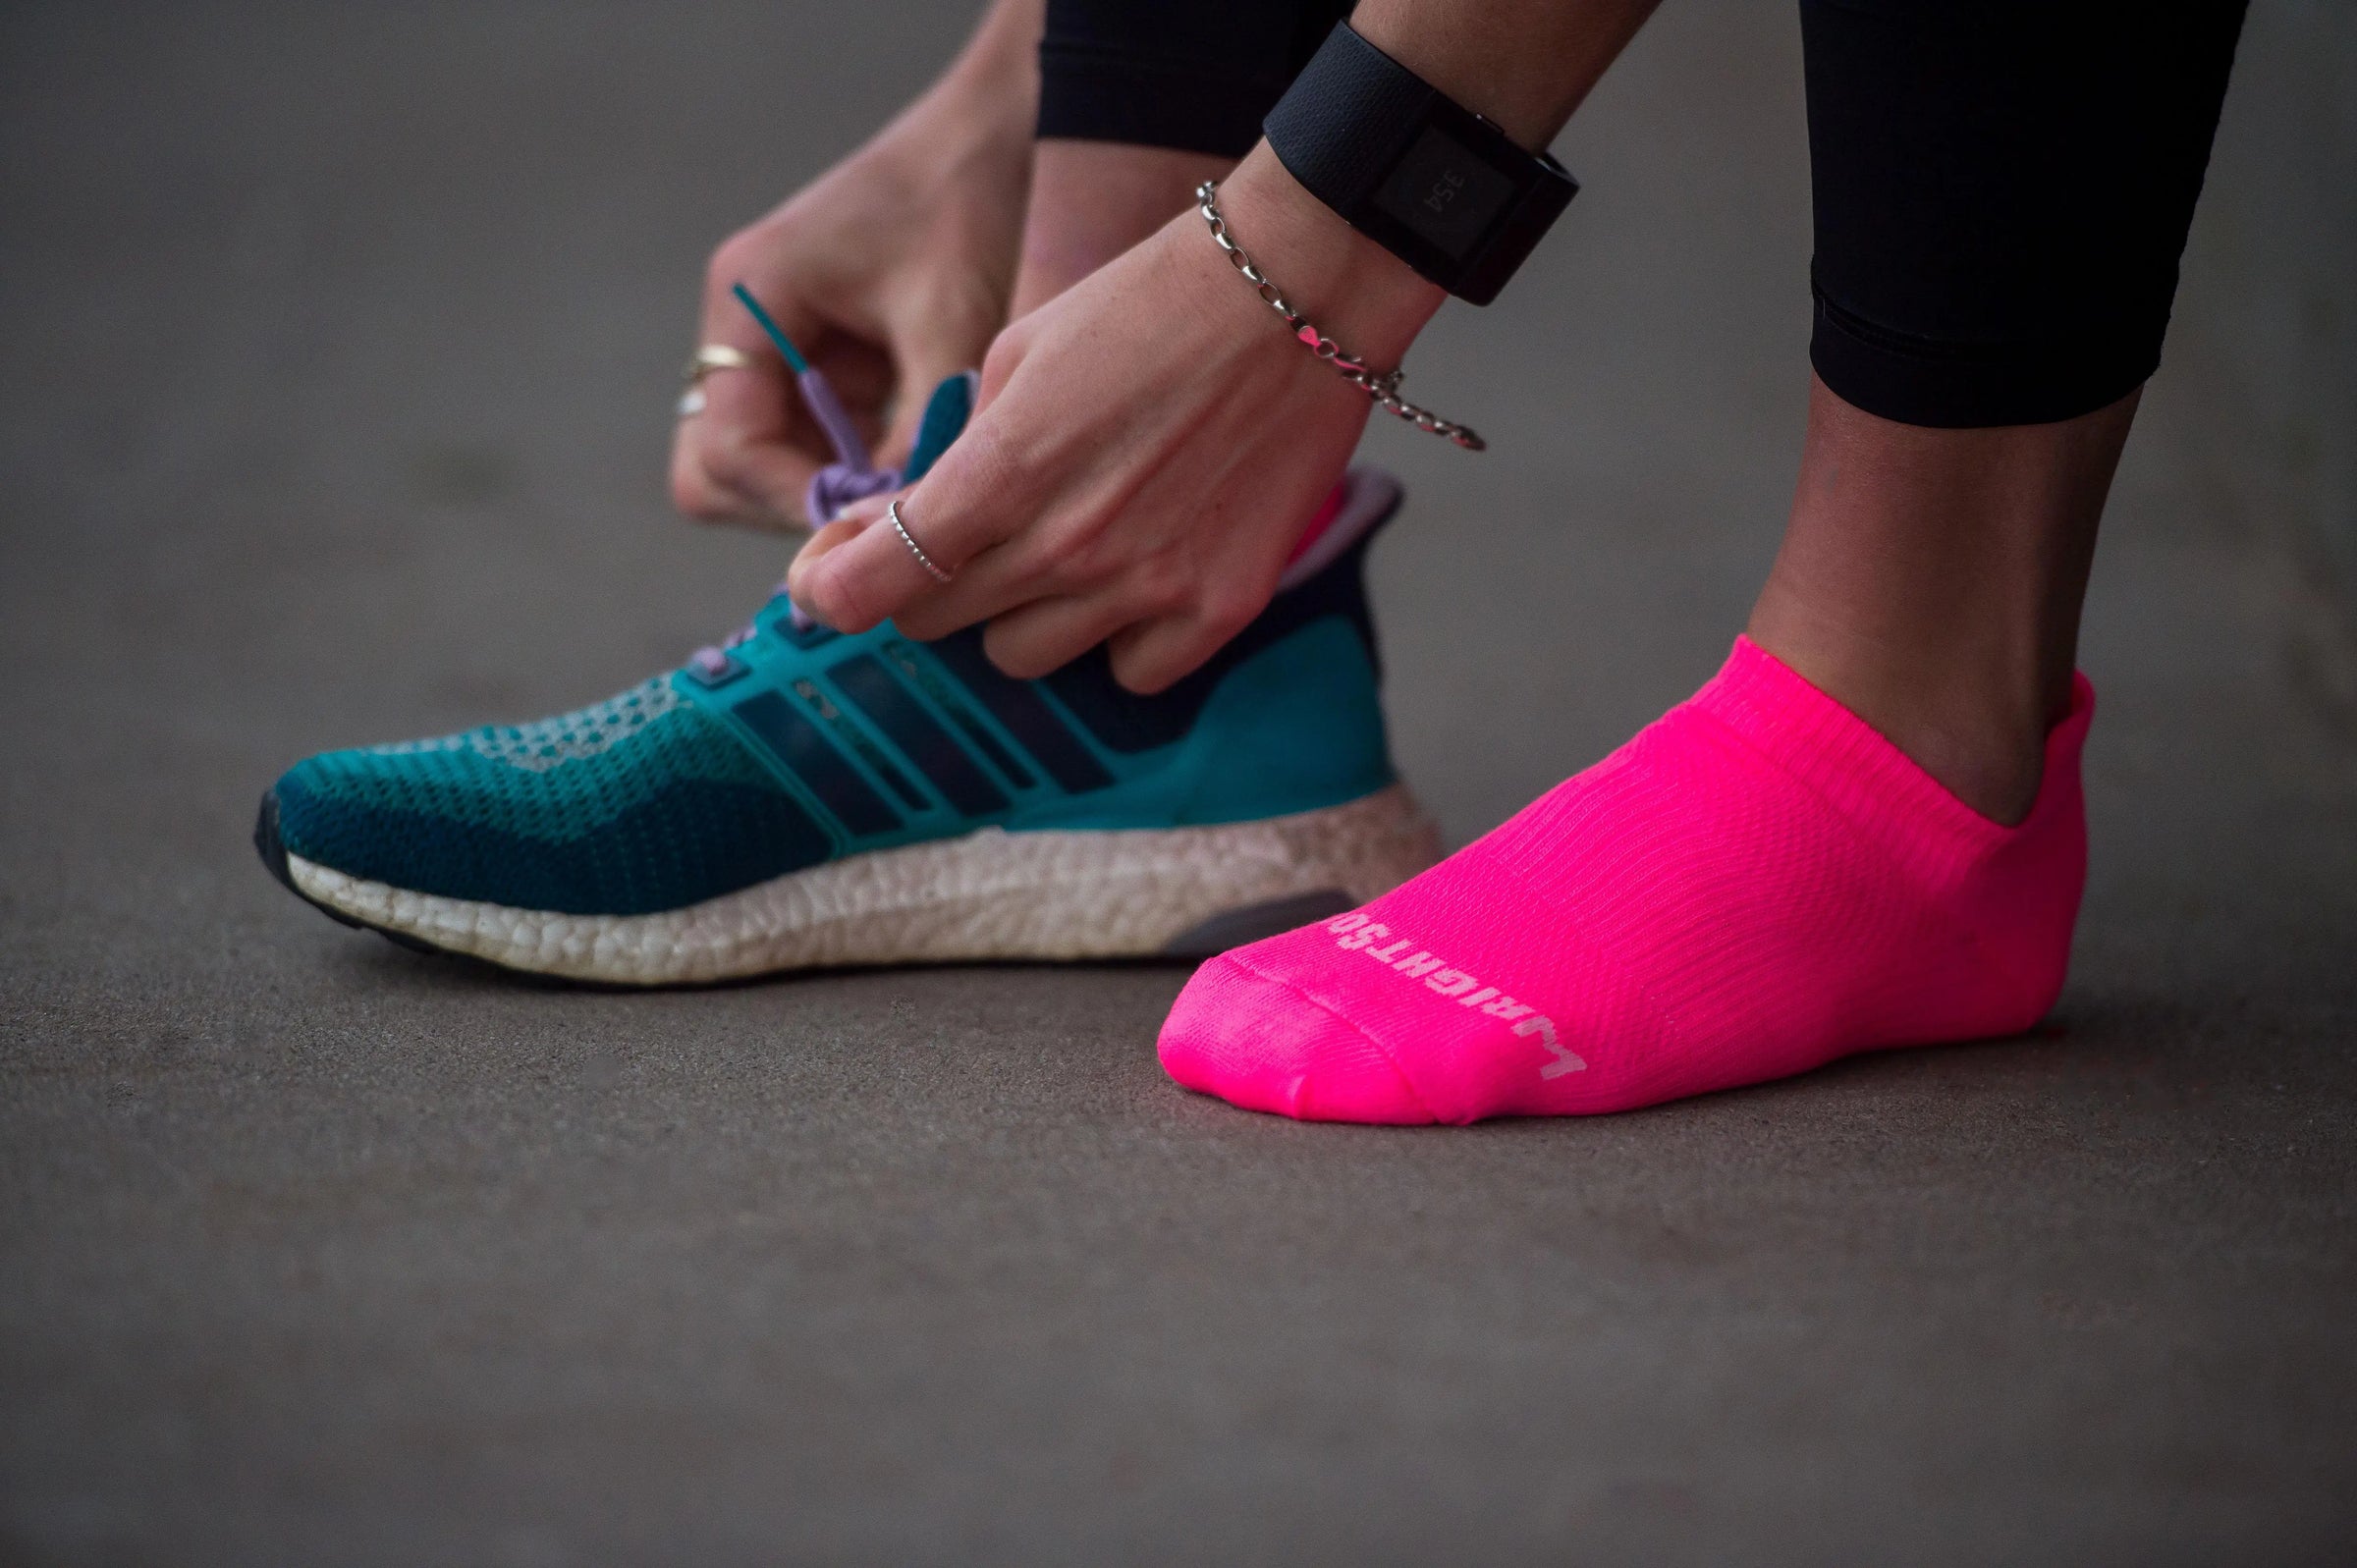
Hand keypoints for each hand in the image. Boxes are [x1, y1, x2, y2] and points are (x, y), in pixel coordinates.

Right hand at [670, 29, 1034, 530]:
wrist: (1002, 139)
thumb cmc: (969, 203)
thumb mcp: (953, 321)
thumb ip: (923, 431)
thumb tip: (905, 534)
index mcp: (748, 299)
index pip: (726, 446)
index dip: (792, 503)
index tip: (867, 532)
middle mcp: (745, 331)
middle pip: (716, 470)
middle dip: (791, 508)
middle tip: (878, 523)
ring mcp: (777, 355)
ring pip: (760, 473)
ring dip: (826, 497)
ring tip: (908, 498)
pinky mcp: (822, 372)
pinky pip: (814, 454)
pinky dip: (857, 477)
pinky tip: (919, 472)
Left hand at [787, 147, 1444, 691]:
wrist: (1298, 292)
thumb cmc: (1151, 303)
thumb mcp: (1020, 352)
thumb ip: (954, 452)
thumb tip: (888, 528)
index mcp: (1004, 470)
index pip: (876, 583)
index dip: (831, 592)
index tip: (826, 584)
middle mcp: (1068, 544)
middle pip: (940, 623)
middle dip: (928, 584)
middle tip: (962, 543)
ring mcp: (1147, 587)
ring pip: (1026, 659)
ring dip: (1023, 615)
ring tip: (1066, 552)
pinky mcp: (1219, 610)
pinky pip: (1129, 675)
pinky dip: (1119, 642)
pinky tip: (1139, 581)